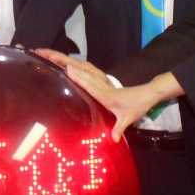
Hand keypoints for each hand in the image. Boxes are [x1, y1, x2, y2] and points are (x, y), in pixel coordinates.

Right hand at [36, 51, 182, 140]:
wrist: (146, 94)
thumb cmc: (136, 106)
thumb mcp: (128, 119)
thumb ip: (119, 128)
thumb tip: (114, 140)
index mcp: (105, 93)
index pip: (90, 84)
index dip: (79, 76)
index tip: (67, 69)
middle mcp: (101, 85)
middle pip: (81, 71)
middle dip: (65, 62)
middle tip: (48, 55)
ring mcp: (101, 81)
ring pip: (82, 68)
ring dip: (67, 60)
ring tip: (50, 54)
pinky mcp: (100, 81)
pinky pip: (86, 70)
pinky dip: (75, 65)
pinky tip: (66, 63)